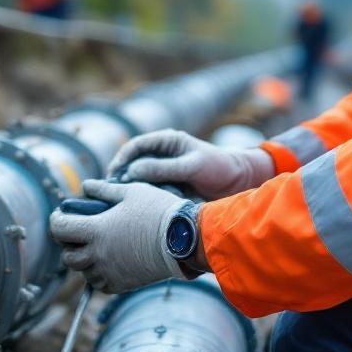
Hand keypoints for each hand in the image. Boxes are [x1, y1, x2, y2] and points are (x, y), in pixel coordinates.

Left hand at [48, 179, 183, 293]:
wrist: (184, 240)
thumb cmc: (158, 211)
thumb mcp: (130, 192)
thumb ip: (103, 190)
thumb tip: (86, 187)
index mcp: (96, 230)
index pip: (59, 229)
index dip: (56, 220)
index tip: (61, 215)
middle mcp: (97, 255)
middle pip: (67, 255)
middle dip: (68, 242)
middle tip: (79, 231)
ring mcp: (109, 272)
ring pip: (82, 271)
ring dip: (83, 258)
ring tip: (97, 245)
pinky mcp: (121, 284)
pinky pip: (98, 283)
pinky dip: (98, 273)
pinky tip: (109, 260)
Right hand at [106, 129, 273, 199]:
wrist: (239, 185)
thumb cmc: (218, 168)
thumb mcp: (191, 166)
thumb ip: (163, 168)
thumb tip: (131, 172)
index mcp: (167, 142)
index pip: (137, 146)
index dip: (122, 158)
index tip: (115, 173)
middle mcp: (162, 156)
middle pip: (133, 164)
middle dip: (122, 177)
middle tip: (113, 192)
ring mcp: (164, 174)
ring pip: (140, 181)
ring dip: (133, 190)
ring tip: (126, 202)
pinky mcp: (167, 189)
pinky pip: (151, 194)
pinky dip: (145, 200)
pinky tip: (142, 209)